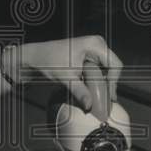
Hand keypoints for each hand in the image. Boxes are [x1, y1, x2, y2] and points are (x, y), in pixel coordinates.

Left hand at [7, 35, 122, 112]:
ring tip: (96, 97)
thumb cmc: (48, 61)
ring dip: (102, 84)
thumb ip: (79, 92)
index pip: (115, 65)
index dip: (114, 82)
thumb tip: (90, 106)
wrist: (35, 56)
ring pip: (106, 69)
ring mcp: (94, 49)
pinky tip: (90, 91)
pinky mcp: (89, 55)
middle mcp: (97, 44)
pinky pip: (99, 69)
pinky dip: (96, 81)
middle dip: (109, 84)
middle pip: (113, 67)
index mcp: (95, 44)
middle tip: (104, 101)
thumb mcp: (65, 78)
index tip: (108, 98)